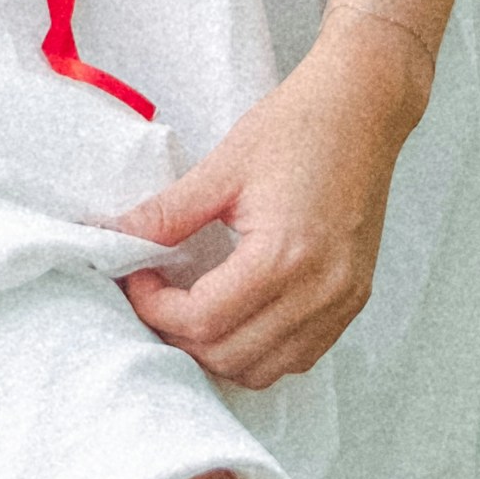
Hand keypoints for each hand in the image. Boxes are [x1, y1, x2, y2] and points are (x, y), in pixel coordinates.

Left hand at [121, 21, 419, 393]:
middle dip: (180, 335)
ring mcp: (342, 301)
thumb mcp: (222, 168)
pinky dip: (258, 350)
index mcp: (284, 256)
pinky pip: (299, 357)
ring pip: (264, 370)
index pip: (203, 320)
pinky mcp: (354, 300)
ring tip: (192, 309)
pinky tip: (237, 315)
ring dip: (218, 352)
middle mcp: (320, 290)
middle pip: (229, 356)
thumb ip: (166, 215)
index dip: (156, 309)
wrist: (364, 108)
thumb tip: (115, 239)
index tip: (137, 279)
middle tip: (156, 296)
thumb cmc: (298, 127)